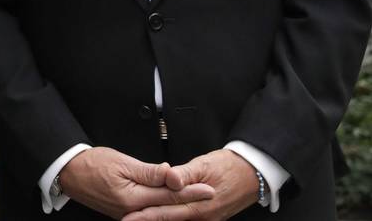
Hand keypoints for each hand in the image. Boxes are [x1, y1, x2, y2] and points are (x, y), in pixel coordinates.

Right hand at [58, 147, 214, 217]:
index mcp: (131, 199)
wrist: (69, 173)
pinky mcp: (125, 213)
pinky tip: (174, 203)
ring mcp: (127, 214)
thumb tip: (172, 175)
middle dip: (190, 201)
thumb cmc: (92, 164)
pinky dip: (163, 207)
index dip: (190, 191)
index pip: (168, 195)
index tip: (209, 189)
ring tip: (197, 198)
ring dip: (178, 205)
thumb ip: (149, 172)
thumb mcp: (122, 162)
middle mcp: (131, 211)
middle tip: (210, 194)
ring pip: (159, 211)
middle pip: (167, 207)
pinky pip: (149, 211)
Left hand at [122, 150, 259, 220]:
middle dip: (147, 220)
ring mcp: (208, 219)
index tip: (129, 217)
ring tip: (139, 218)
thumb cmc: (229, 166)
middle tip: (127, 220)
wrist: (254, 173)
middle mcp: (204, 217)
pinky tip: (161, 216)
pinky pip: (188, 219)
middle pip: (170, 219)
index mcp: (200, 205)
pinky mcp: (210, 217)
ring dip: (159, 219)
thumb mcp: (204, 165)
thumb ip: (184, 174)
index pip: (166, 212)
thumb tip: (170, 178)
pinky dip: (173, 217)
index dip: (146, 215)